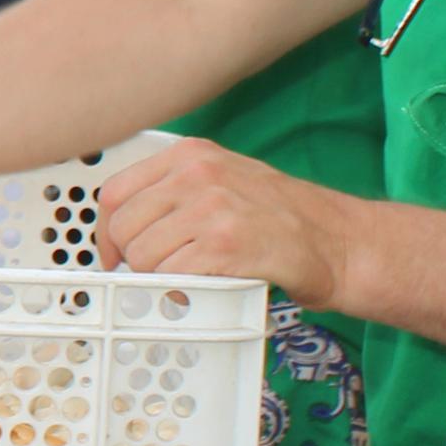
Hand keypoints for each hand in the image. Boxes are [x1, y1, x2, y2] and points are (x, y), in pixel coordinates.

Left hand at [92, 139, 342, 305]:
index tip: (114, 254)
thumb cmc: (281, 217)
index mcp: (190, 154)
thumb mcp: (224, 180)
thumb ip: (174, 193)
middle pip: (124, 227)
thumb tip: (120, 229)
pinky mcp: (225, 244)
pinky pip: (172, 275)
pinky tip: (203, 287)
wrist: (338, 242)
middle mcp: (197, 173)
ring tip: (190, 278)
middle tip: (156, 274)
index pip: (115, 192)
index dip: (107, 232)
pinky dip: (180, 291)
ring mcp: (211, 207)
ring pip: (143, 256)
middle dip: (132, 261)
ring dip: (158, 279)